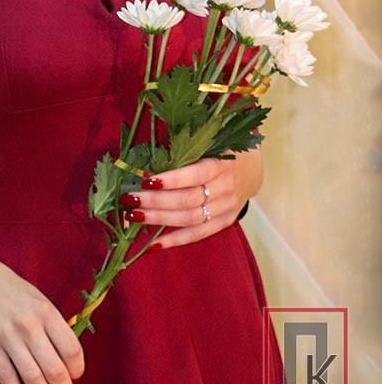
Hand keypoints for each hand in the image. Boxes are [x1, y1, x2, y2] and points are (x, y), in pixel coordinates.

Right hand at [0, 243, 83, 383]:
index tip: (77, 378)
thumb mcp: (35, 297)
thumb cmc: (6, 286)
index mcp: (45, 310)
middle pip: (55, 369)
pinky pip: (7, 378)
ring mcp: (7, 336)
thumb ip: (50, 323)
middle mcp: (29, 324)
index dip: (78, 370)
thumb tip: (64, 356)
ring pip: (33, 378)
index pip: (71, 348)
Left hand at [120, 148, 263, 249]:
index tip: (145, 180)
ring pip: (191, 219)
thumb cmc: (221, 146)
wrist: (252, 167)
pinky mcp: (225, 221)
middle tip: (130, 199)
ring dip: (160, 219)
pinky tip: (153, 244)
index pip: (196, 174)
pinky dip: (175, 240)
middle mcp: (227, 187)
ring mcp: (227, 207)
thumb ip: (184, 145)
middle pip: (189, 199)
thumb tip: (145, 153)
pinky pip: (198, 234)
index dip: (171, 180)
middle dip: (156, 200)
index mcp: (223, 161)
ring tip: (134, 216)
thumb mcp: (209, 138)